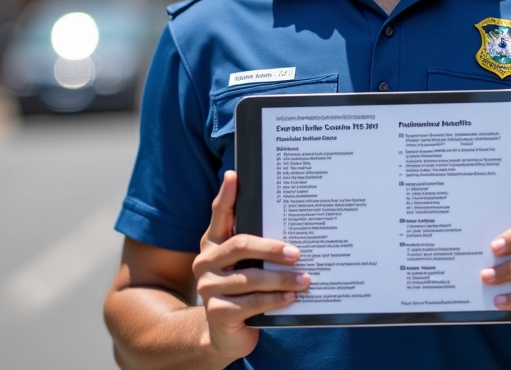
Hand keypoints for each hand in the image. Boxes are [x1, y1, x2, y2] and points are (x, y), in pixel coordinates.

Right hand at [192, 171, 310, 360]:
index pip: (218, 214)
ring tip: (305, 279)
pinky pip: (252, 303)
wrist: (225, 334)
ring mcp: (208, 288)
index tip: (234, 175)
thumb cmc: (242, 290)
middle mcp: (205, 261)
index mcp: (213, 243)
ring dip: (282, 279)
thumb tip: (284, 212)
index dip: (226, 195)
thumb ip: (254, 240)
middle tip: (297, 253)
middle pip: (241, 245)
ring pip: (250, 277)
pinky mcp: (218, 313)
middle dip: (272, 248)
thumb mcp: (245, 263)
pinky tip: (291, 297)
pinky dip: (275, 299)